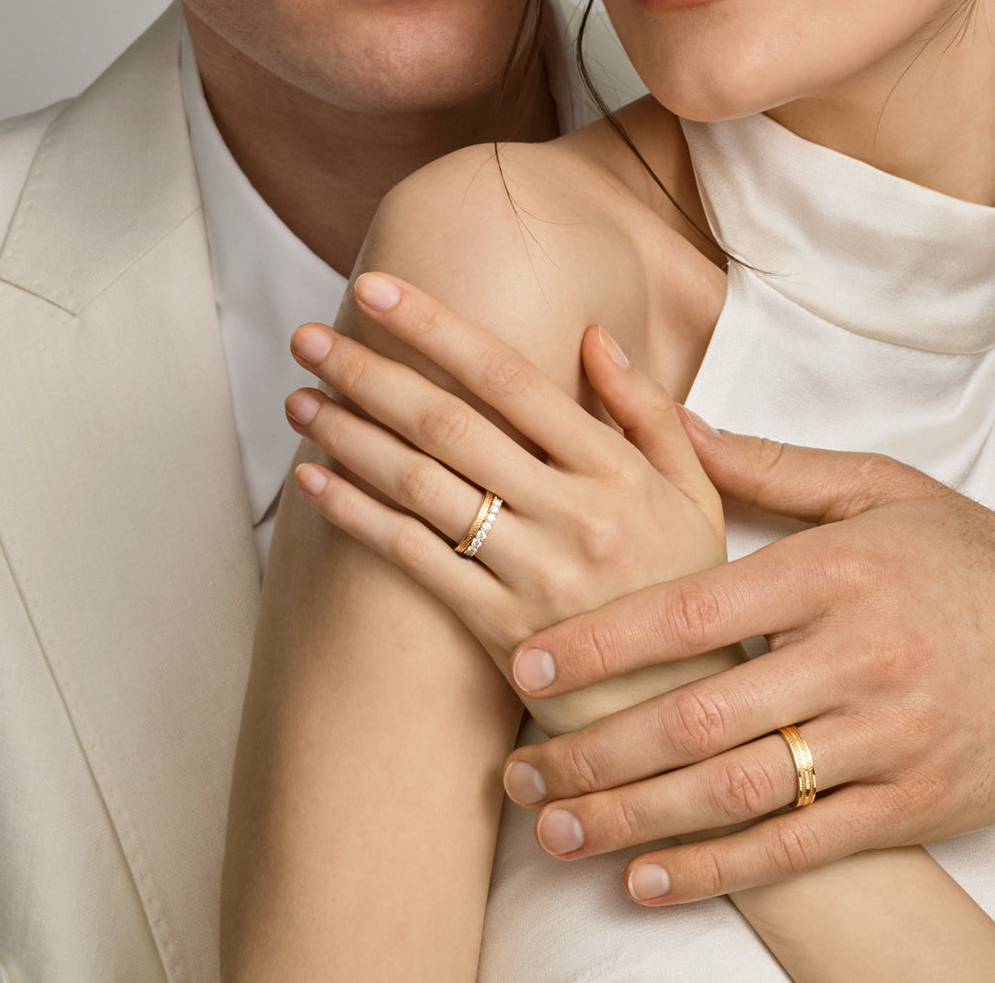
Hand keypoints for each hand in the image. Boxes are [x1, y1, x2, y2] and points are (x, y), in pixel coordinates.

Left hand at [283, 272, 729, 690]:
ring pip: (420, 487)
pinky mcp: (496, 626)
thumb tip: (595, 336)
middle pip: (450, 425)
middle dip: (370, 372)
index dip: (436, 327)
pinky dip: (357, 517)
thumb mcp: (695, 495)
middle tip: (308, 338)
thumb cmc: (683, 587)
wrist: (680, 704)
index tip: (377, 290)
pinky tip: (315, 481)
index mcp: (617, 470)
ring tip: (299, 400)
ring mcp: (531, 573)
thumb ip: (649, 413)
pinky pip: (413, 559)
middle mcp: (572, 514)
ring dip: (350, 436)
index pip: (511, 378)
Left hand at [502, 403, 994, 903]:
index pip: (694, 611)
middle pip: (700, 714)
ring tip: (555, 831)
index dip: (602, 642)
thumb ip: (771, 467)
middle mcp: (856, 656)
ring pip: (738, 790)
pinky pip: (802, 846)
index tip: (528, 662)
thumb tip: (677, 421)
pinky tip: (647, 878)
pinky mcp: (916, 804)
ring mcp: (888, 739)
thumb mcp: (883, 491)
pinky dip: (719, 868)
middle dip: (596, 750)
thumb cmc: (980, 560)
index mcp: (835, 570)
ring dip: (634, 818)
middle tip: (521, 771)